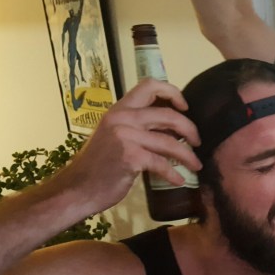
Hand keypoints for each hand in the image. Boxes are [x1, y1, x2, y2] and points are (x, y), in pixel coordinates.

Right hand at [57, 78, 201, 211]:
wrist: (77, 189)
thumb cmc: (99, 165)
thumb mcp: (116, 136)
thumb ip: (140, 127)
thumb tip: (174, 128)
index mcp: (119, 109)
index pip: (149, 85)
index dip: (172, 92)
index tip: (185, 107)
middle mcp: (122, 118)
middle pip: (168, 114)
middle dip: (189, 128)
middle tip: (197, 141)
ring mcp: (126, 136)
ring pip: (170, 142)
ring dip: (188, 155)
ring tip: (196, 165)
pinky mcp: (130, 157)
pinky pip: (162, 164)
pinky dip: (173, 174)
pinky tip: (179, 180)